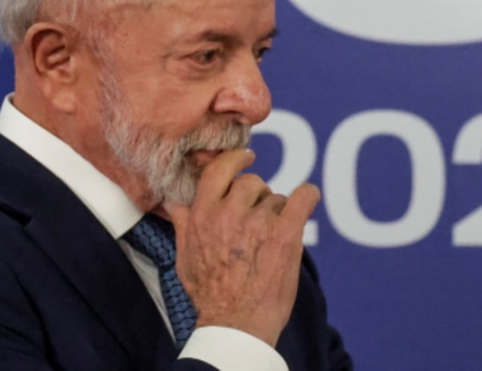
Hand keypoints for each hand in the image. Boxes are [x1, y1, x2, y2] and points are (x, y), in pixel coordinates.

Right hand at [164, 148, 319, 347]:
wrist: (236, 324)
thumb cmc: (208, 293)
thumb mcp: (185, 256)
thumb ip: (182, 224)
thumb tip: (173, 202)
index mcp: (203, 213)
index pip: (219, 170)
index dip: (235, 159)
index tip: (246, 157)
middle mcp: (229, 212)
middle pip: (251, 182)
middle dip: (257, 196)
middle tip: (259, 217)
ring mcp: (258, 222)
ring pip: (276, 198)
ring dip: (278, 211)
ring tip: (273, 236)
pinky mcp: (285, 235)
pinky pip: (301, 199)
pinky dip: (307, 196)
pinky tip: (308, 196)